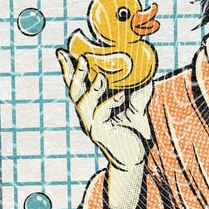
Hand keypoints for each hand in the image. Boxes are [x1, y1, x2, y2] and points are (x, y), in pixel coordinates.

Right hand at [57, 50, 152, 208]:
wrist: (136, 157)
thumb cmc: (132, 130)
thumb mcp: (136, 106)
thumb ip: (138, 90)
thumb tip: (147, 70)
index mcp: (91, 103)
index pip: (77, 83)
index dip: (67, 68)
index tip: (61, 51)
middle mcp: (87, 113)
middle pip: (74, 91)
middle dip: (74, 73)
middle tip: (81, 58)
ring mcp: (91, 124)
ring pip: (84, 103)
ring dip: (91, 88)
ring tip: (100, 76)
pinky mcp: (99, 134)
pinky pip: (101, 116)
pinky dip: (110, 103)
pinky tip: (121, 95)